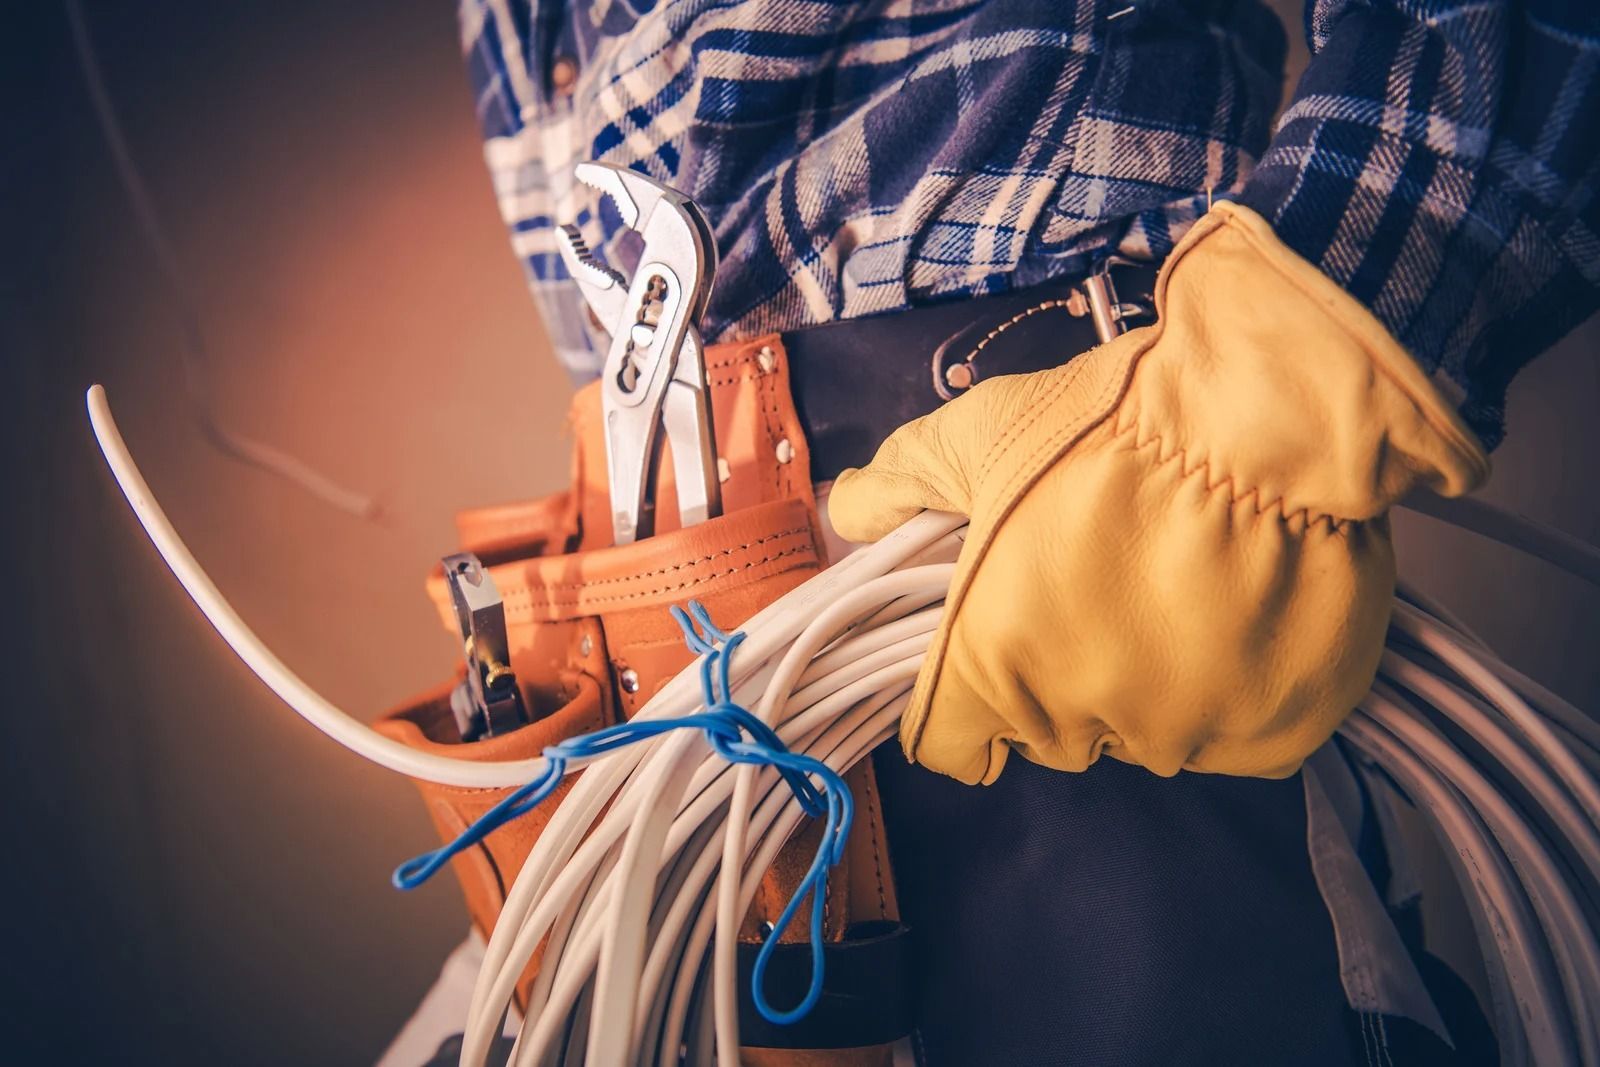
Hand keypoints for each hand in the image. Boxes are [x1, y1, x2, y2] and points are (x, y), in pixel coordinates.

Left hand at [830, 203, 1488, 783]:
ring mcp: (1184, 735)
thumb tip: (847, 510)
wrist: (1265, 414)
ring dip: (1150, 685)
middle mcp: (1082, 721)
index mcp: (991, 666)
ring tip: (1178, 590)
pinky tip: (1237, 619)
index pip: (950, 740)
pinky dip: (1232, 696)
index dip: (962, 696)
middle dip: (1059, 675)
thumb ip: (902, 482)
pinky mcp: (1272, 735)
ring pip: (1146, 734)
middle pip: (1051, 733)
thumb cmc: (1104, 424)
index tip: (991, 650)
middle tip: (1096, 587)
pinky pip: (1232, 737)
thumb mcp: (978, 434)